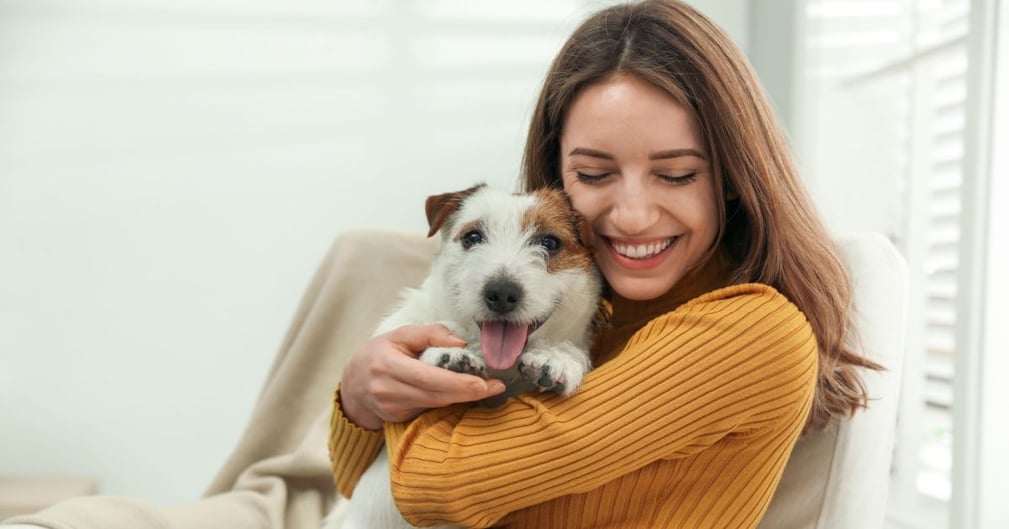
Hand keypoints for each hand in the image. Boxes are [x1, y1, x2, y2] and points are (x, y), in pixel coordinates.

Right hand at [340, 324, 505, 429]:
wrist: (353, 384)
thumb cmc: (379, 353)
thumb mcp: (400, 335)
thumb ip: (430, 334)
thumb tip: (460, 343)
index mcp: (388, 365)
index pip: (428, 378)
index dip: (457, 383)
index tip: (483, 383)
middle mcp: (388, 390)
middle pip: (435, 396)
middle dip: (468, 393)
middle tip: (495, 387)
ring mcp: (392, 408)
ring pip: (435, 405)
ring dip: (462, 398)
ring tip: (486, 388)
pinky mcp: (398, 418)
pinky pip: (428, 409)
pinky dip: (447, 402)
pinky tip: (461, 393)